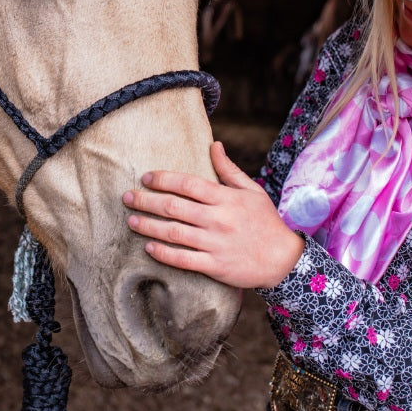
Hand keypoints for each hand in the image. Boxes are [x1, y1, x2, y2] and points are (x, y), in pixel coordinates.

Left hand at [122, 141, 303, 288]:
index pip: (187, 184)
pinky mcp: (215, 266)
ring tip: (131, 221)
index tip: (146, 178)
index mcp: (225, 198)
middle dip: (145, 201)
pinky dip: (163, 253)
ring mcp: (215, 243)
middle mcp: (217, 219)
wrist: (284, 260)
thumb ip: (229, 169)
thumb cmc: (266, 222)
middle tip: (127, 198)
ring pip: (173, 233)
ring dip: (148, 225)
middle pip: (173, 207)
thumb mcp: (252, 191)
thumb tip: (214, 144)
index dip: (163, 179)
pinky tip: (148, 246)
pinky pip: (183, 259)